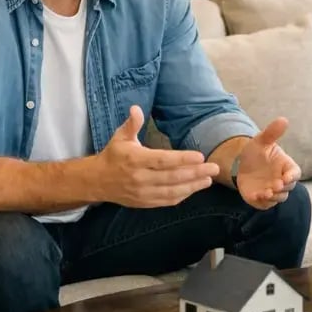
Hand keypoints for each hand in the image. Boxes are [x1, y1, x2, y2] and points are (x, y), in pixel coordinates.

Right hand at [96, 105, 217, 207]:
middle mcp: (140, 178)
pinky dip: (182, 196)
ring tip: (208, 180)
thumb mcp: (120, 136)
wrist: (97, 181)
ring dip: (193, 186)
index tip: (200, 156)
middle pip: (172, 177)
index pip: (162, 160)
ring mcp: (142, 192)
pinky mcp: (145, 203)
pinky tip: (194, 188)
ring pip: (172, 191)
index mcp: (135, 160)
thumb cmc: (114, 155)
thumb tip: (136, 108)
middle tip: (214, 168)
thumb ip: (132, 124)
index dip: (182, 159)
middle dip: (195, 173)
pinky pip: (167, 201)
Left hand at [235, 117, 301, 209]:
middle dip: (282, 188)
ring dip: (273, 197)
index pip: (295, 173)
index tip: (286, 177)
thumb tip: (283, 119)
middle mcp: (282, 180)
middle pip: (288, 188)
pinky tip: (255, 196)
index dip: (292, 176)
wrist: (241, 164)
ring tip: (264, 193)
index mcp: (286, 166)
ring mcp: (273, 191)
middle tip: (274, 185)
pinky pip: (266, 204)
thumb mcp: (261, 141)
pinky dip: (262, 202)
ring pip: (279, 198)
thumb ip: (272, 133)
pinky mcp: (263, 199)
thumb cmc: (256, 152)